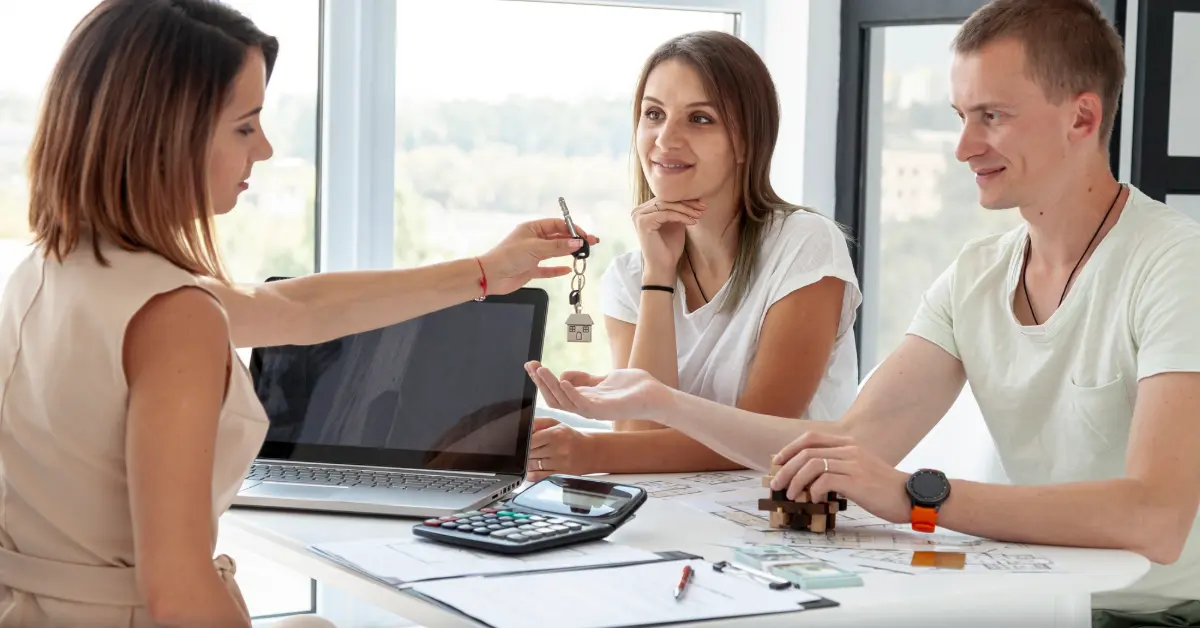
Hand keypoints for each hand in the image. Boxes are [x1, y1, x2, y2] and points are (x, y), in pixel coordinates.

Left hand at [479, 218, 599, 294]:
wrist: (491, 276)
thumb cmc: (510, 256)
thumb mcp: (536, 248)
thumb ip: (558, 246)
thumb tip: (577, 242)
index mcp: (532, 228)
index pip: (557, 225)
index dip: (572, 229)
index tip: (585, 236)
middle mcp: (533, 240)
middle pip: (558, 238)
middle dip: (573, 240)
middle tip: (590, 244)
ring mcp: (532, 255)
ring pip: (554, 252)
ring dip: (568, 252)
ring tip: (583, 254)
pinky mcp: (530, 269)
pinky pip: (547, 269)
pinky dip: (557, 269)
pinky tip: (567, 270)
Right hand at [523, 361, 673, 423]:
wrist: (655, 395)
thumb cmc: (633, 388)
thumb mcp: (603, 379)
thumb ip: (584, 378)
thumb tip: (563, 373)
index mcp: (584, 400)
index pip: (556, 392)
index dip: (543, 380)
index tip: (532, 365)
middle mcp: (586, 407)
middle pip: (555, 398)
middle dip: (540, 382)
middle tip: (530, 366)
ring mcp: (594, 410)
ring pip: (564, 401)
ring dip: (550, 385)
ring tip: (541, 370)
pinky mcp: (604, 410)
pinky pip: (582, 404)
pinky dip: (571, 392)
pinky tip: (563, 380)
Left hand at [526, 418, 597, 480]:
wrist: (591, 451)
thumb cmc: (571, 437)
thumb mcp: (556, 424)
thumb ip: (538, 423)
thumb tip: (523, 427)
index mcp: (556, 434)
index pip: (531, 440)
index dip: (524, 442)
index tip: (524, 442)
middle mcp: (558, 449)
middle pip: (530, 453)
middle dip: (526, 452)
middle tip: (530, 449)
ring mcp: (559, 463)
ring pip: (532, 465)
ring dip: (528, 461)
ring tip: (533, 456)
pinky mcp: (559, 474)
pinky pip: (538, 476)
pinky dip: (531, 473)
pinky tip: (531, 469)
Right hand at [631, 198, 704, 281]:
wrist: (662, 267)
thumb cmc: (668, 248)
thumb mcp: (675, 224)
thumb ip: (678, 211)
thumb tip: (692, 198)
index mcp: (644, 210)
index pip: (666, 200)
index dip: (684, 200)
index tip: (701, 204)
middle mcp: (638, 211)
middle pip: (666, 201)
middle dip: (687, 204)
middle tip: (703, 207)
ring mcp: (639, 216)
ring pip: (667, 206)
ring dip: (686, 210)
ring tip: (699, 215)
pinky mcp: (643, 222)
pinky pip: (666, 214)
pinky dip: (681, 216)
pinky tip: (692, 222)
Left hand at [769, 432, 911, 523]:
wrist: (910, 498)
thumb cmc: (883, 488)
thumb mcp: (859, 470)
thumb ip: (837, 467)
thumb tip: (808, 476)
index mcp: (848, 444)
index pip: (811, 438)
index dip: (790, 449)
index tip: (777, 463)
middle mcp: (849, 450)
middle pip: (806, 451)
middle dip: (785, 468)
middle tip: (776, 484)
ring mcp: (853, 464)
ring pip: (811, 464)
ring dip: (795, 480)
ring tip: (791, 495)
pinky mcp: (857, 481)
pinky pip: (824, 480)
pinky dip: (812, 490)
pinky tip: (813, 500)